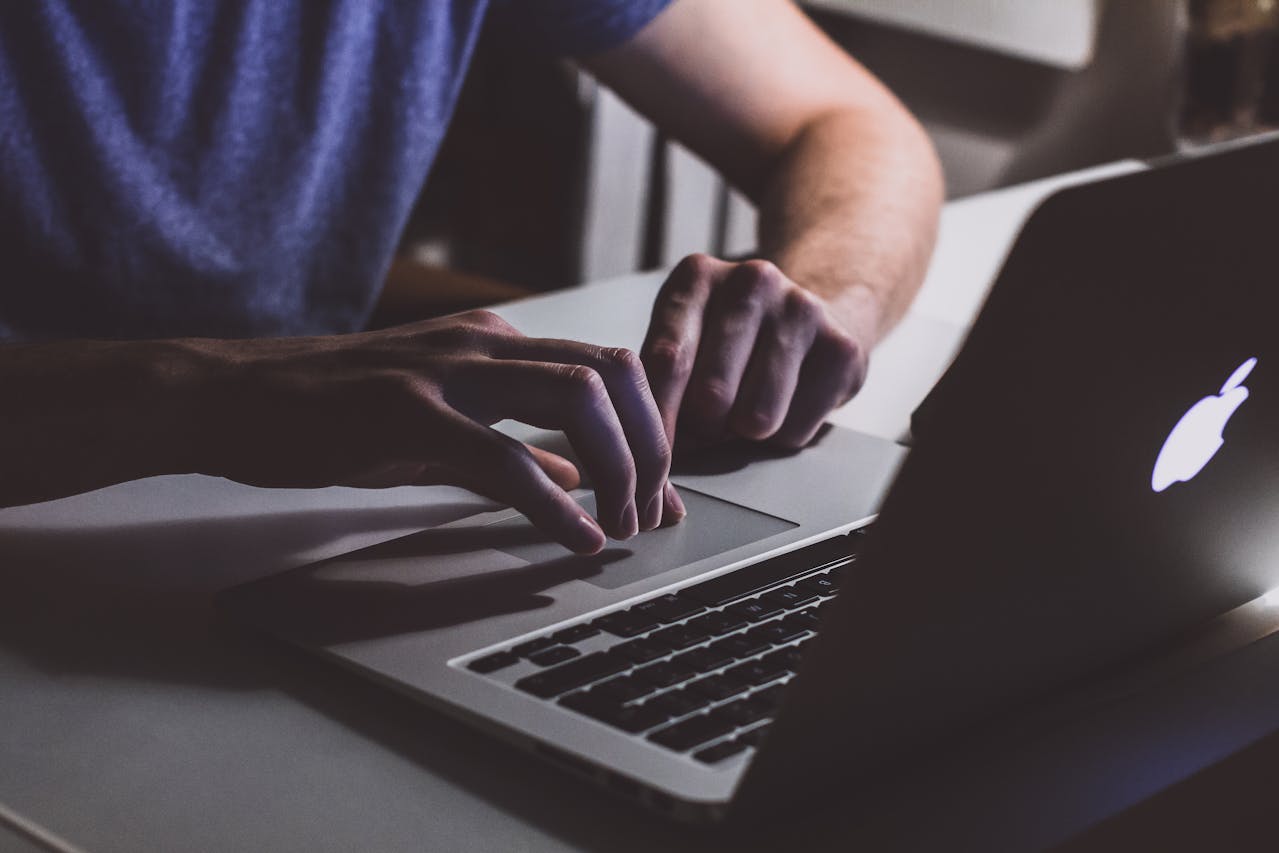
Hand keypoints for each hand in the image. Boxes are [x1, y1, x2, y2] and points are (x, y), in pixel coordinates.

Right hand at [201, 310, 681, 553]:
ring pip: (576, 399)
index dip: (651, 430)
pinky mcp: (405, 412)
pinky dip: (554, 503)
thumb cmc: (332, 412)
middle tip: (651, 511)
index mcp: (495, 342)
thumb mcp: (439, 424)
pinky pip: (502, 456)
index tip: (662, 490)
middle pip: (612, 372)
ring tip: (620, 524)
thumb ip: (514, 443)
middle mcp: (483, 343)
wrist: (232, 398)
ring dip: (617, 467)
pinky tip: (575, 537)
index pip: (608, 368)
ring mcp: (445, 372)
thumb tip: (578, 475)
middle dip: (650, 446)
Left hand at [640, 254, 869, 450]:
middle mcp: (751, 281)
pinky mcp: (841, 348)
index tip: (652, 451)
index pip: (667, 360)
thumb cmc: (729, 341)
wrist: (811, 317)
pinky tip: (785, 405)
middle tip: (709, 422)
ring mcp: (801, 310)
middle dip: (704, 429)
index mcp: (697, 276)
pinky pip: (795, 430)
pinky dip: (783, 436)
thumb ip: (659, 382)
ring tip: (744, 412)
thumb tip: (648, 442)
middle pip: (711, 397)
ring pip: (756, 419)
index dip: (657, 418)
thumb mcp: (684, 339)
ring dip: (744, 434)